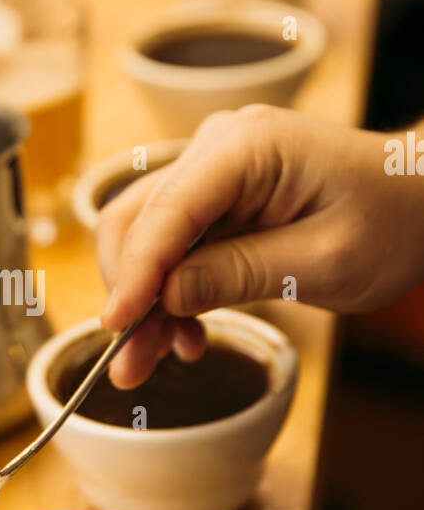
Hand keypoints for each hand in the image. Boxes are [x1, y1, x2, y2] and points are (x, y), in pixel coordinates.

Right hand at [98, 105, 423, 387]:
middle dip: (129, 294)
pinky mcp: (215, 192)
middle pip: (138, 219)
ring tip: (157, 356)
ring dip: (143, 297)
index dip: (135, 274)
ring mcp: (213, 166)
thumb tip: (166, 297)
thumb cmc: (391, 221)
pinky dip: (167, 287)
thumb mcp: (325, 262)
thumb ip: (241, 274)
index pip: (168, 212)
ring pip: (145, 233)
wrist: (421, 197)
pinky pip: (172, 239)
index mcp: (249, 147)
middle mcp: (218, 145)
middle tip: (130, 364)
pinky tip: (184, 329)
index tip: (117, 328)